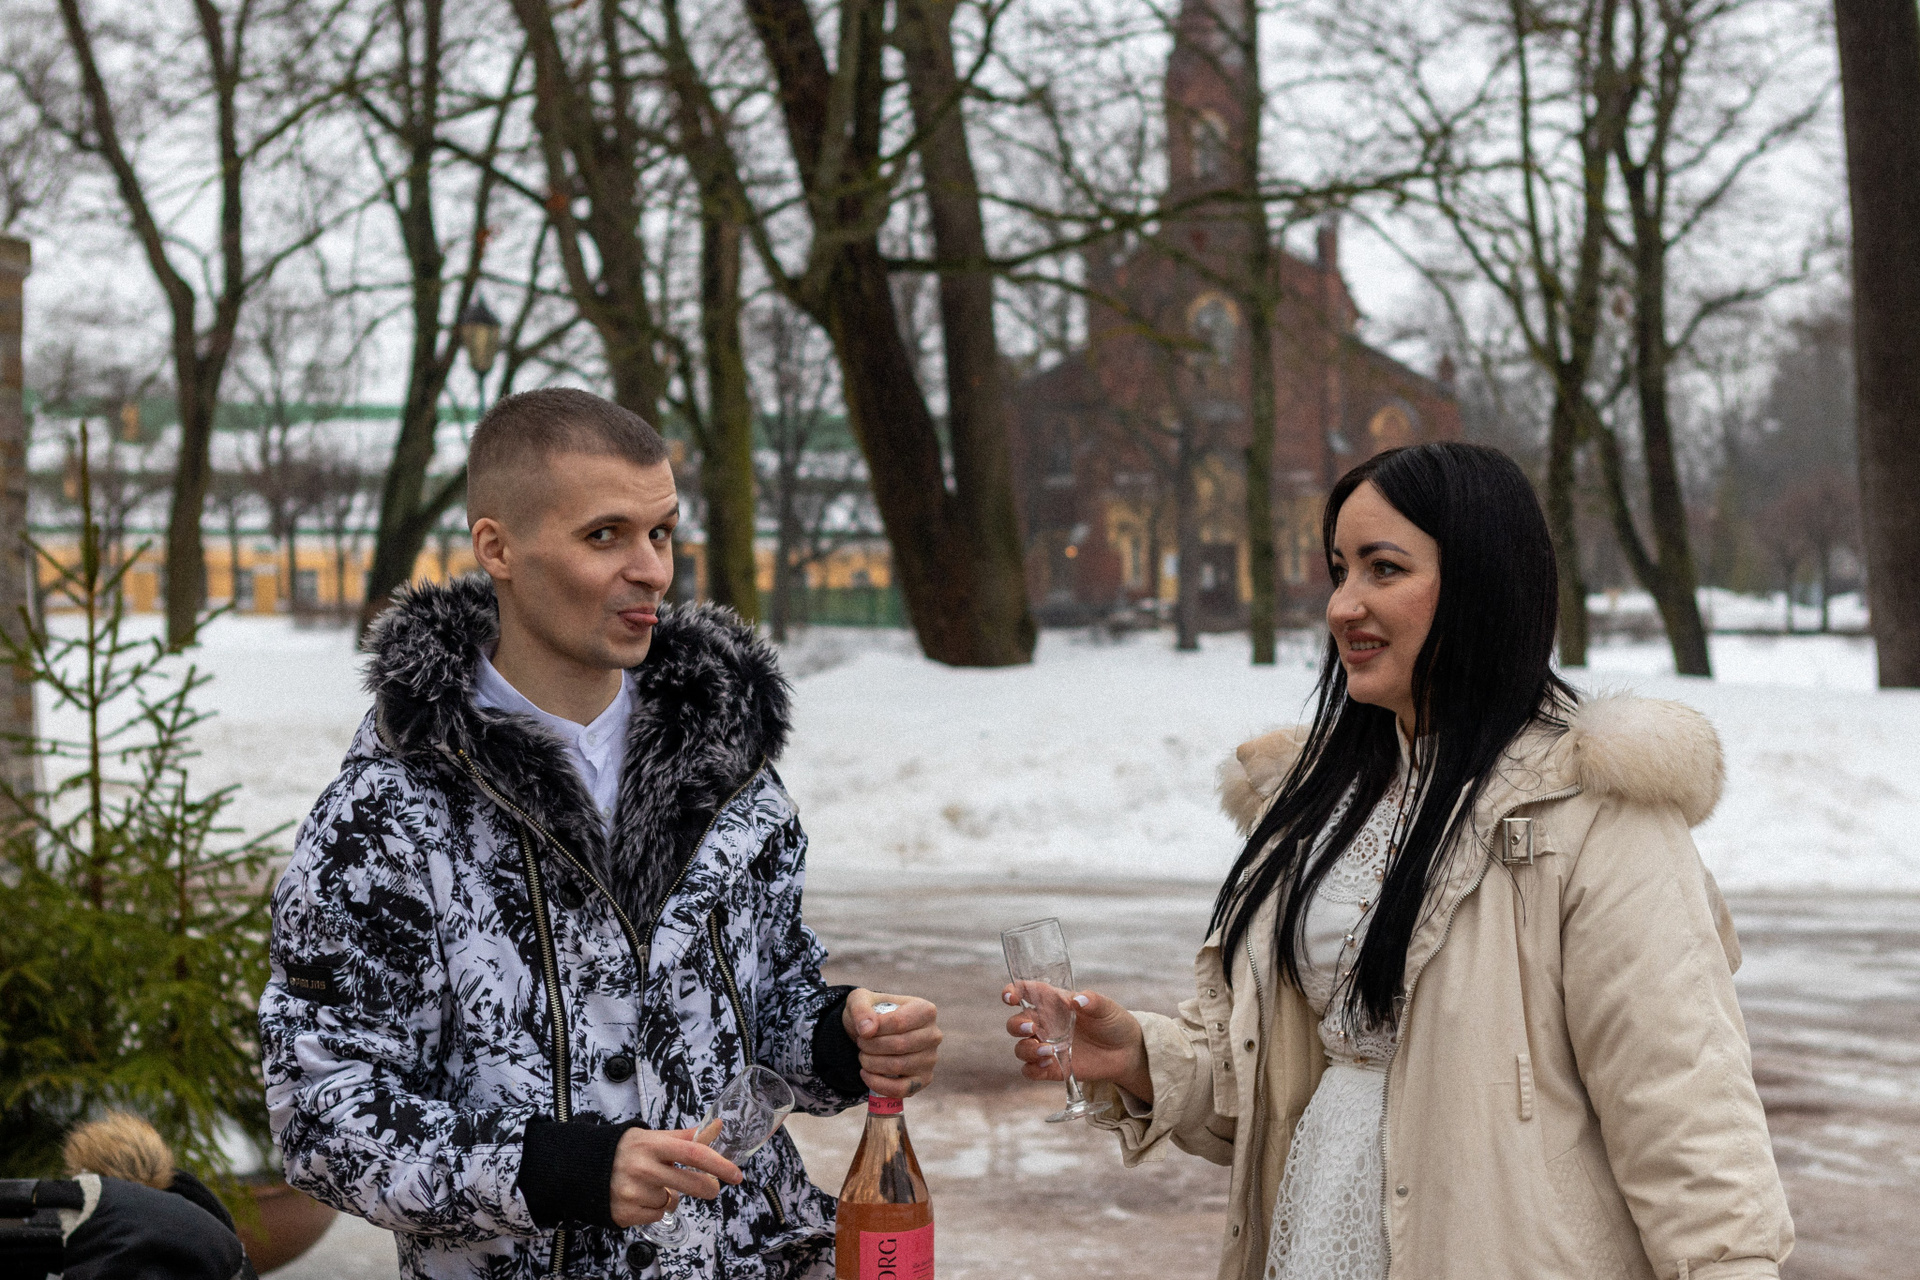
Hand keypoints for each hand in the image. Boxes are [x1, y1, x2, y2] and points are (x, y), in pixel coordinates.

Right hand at [608, 1126, 743, 1228]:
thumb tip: (717, 1126)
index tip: (736, 1174)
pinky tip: (641, 1197)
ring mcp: (633, 1192)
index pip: (693, 1152)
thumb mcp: (653, 1137)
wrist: (584, 1168)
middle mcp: (643, 1168)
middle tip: (710, 1188)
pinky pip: (657, 1215)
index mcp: (652, 1144)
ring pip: (672, 1201)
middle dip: (707, 1188)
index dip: (718, 1164)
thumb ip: (685, 1136)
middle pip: (690, 1183)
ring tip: (653, 1185)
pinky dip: (655, 1209)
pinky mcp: (626, 1212)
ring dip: (670, 1196)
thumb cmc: (626, 1150)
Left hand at [842, 988, 941, 1097]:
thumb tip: (867, 1030)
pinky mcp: (924, 1079)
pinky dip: (879, 1084)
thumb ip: (861, 1009)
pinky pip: (902, 1089)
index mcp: (925, 1010)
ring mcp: (931, 1059)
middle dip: (872, 1047)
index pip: (899, 1022)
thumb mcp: (860, 1000)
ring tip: (863, 1056)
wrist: (873, 1033)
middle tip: (861, 1044)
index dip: (875, 1029)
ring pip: (899, 1066)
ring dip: (872, 1063)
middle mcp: (934, 1035)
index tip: (862, 1032)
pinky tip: (866, 1074)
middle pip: (900, 1045)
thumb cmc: (871, 1013)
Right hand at [1003, 986, 1152, 1104]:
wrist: (1126, 1052)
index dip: (1012, 992)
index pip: (1025, 993)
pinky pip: (1030, 1071)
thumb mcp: (1107, 1008)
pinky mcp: (1052, 1068)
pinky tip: (1047, 1065)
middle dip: (1017, 1025)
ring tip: (1047, 1051)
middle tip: (1032, 1028)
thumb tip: (1077, 1000)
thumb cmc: (1114, 1022)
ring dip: (1027, 1049)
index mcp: (1053, 1002)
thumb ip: (1092, 1001)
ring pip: (1021, 1048)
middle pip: (1016, 1023)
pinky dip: (1032, 1069)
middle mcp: (1045, 1024)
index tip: (1010, 997)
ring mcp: (1047, 1046)